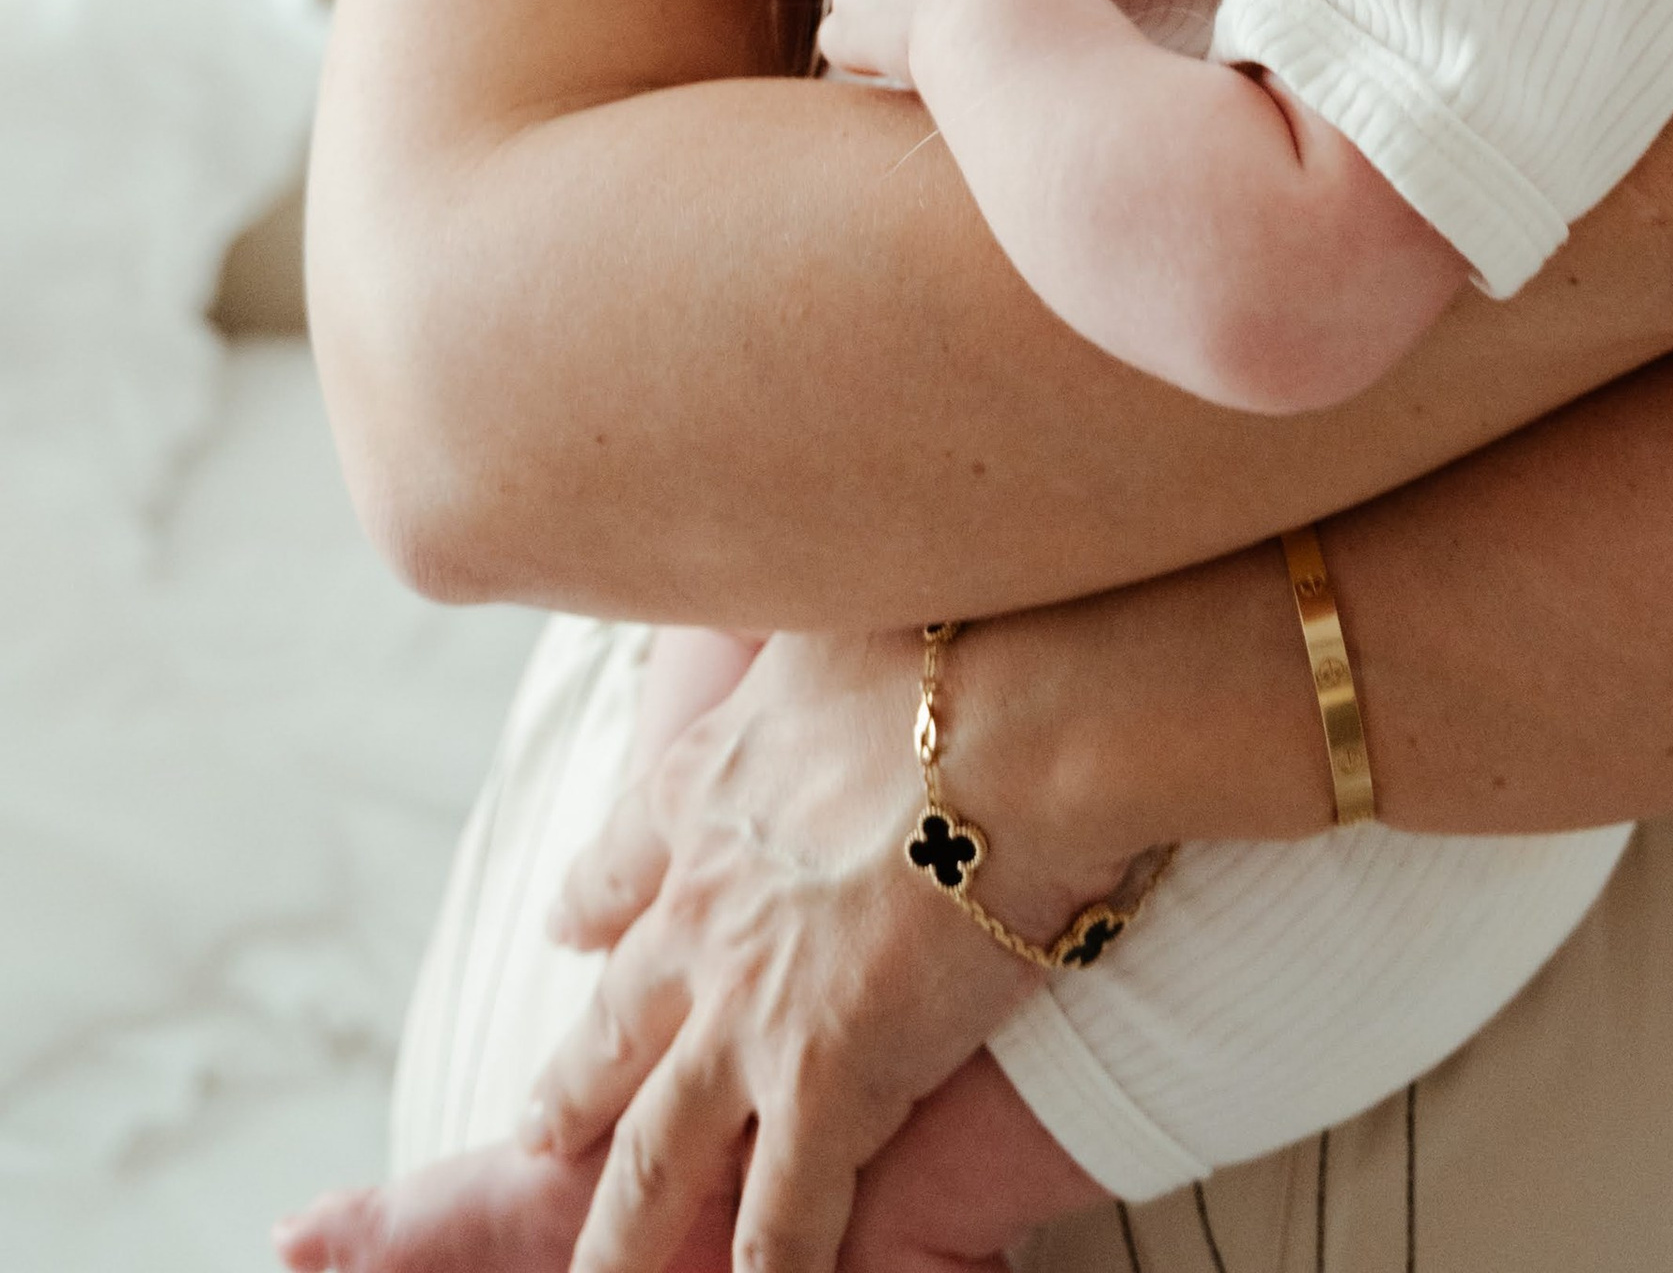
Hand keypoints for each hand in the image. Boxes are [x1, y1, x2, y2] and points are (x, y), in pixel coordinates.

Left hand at [521, 622, 1132, 1272]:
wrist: (1033, 712)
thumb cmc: (966, 638)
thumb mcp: (845, 606)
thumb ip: (813, 630)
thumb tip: (838, 569)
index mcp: (708, 792)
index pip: (622, 864)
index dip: (594, 905)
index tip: (569, 927)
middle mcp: (703, 910)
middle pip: (613, 1026)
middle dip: (572, 1086)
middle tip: (537, 1127)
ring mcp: (752, 1007)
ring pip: (657, 1153)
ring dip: (620, 1231)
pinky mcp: (825, 1080)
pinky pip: (779, 1219)